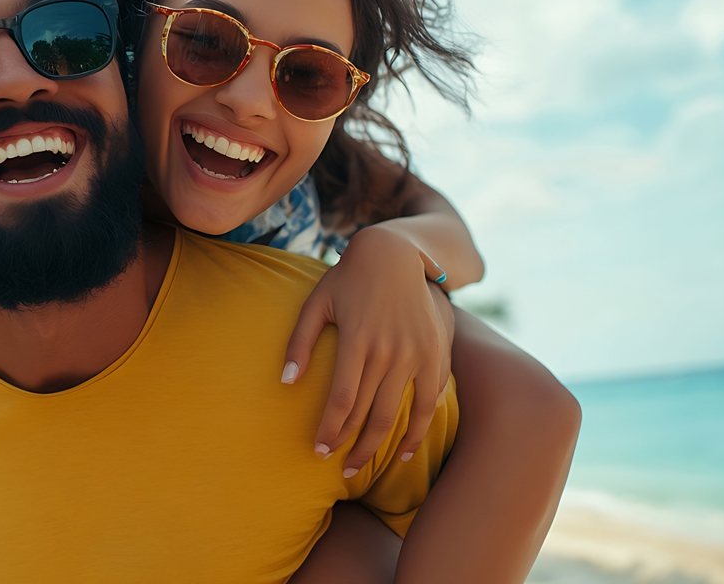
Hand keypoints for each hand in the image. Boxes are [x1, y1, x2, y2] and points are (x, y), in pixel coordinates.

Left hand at [281, 225, 453, 476]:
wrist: (397, 254)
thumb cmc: (348, 279)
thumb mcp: (316, 302)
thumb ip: (298, 342)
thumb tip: (286, 383)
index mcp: (358, 340)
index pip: (342, 400)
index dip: (330, 430)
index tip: (319, 450)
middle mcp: (390, 351)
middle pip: (370, 414)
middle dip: (353, 448)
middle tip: (340, 469)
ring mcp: (417, 353)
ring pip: (400, 414)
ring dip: (383, 446)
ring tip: (364, 465)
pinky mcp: (437, 354)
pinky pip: (429, 401)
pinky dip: (419, 429)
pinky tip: (406, 449)